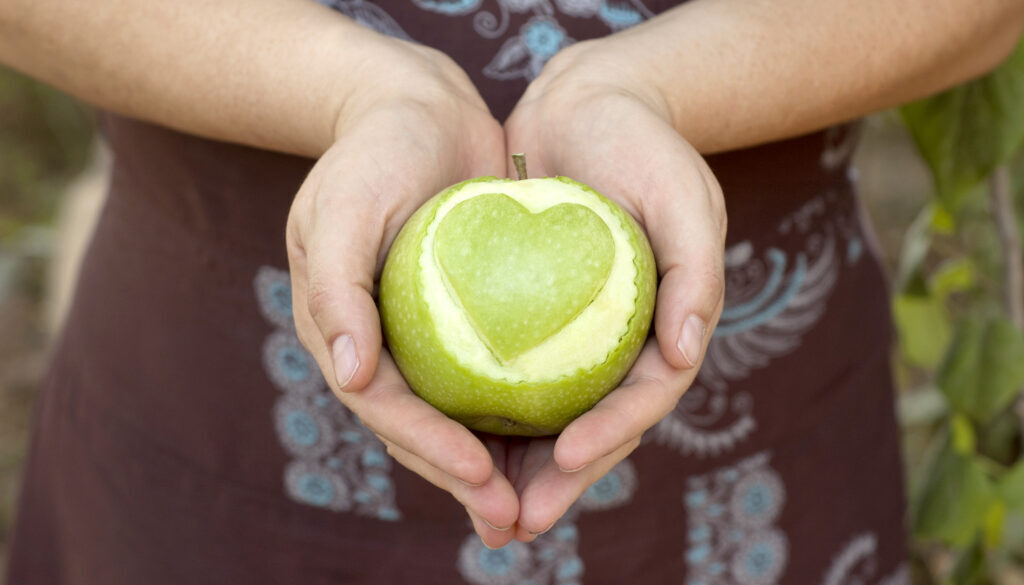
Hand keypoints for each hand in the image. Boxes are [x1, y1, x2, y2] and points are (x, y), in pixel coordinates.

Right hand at [286, 39, 518, 547]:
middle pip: (424, 429)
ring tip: (541, 509)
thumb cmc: (372, 154)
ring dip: (500, 466)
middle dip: (468, 480)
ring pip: (463, 415)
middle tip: (519, 520)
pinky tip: (565, 440)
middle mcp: (384, 347)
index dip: (428, 447)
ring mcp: (427, 337)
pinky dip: (523, 413)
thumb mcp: (344, 208)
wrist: (417, 110)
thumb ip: (336, 290)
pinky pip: (498, 375)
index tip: (480, 474)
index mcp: (344, 334)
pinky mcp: (471, 320)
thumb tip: (353, 376)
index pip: (386, 406)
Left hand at [502, 40, 726, 540]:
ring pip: (546, 416)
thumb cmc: (648, 149)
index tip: (568, 460)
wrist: (591, 108)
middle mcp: (620, 345)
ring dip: (516, 468)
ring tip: (481, 511)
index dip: (611, 436)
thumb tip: (688, 355)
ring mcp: (574, 338)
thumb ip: (695, 276)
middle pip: (593, 428)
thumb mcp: (686, 199)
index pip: (642, 400)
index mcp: (667, 331)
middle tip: (516, 522)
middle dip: (558, 482)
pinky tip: (447, 439)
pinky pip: (506, 373)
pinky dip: (484, 411)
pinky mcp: (529, 319)